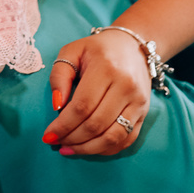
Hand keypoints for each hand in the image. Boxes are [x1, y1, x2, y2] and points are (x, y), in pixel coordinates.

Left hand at [40, 28, 150, 156]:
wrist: (132, 46)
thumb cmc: (97, 49)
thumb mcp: (72, 51)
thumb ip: (60, 75)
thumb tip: (57, 106)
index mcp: (106, 69)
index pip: (83, 106)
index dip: (64, 124)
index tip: (49, 135)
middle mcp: (126, 86)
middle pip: (96, 124)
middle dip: (73, 138)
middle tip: (57, 142)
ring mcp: (138, 102)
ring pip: (113, 136)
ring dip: (88, 148)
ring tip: (70, 149)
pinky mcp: (144, 113)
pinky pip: (127, 139)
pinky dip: (107, 149)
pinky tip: (90, 147)